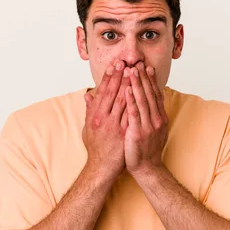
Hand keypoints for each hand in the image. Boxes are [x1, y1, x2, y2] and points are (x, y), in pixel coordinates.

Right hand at [82, 61, 130, 180]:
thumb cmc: (96, 147)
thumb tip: (87, 95)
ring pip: (123, 100)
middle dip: (120, 76)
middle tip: (125, 62)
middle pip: (113, 93)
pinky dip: (136, 101)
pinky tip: (141, 91)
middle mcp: (103, 119)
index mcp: (95, 116)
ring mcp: (115, 126)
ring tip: (134, 71)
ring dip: (129, 85)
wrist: (102, 167)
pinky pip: (132, 113)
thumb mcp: (87, 128)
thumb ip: (89, 110)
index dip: (109, 77)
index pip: (102, 92)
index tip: (114, 65)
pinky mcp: (125, 132)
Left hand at [124, 62, 168, 175]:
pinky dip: (131, 99)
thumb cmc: (146, 150)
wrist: (147, 168)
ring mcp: (148, 126)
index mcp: (159, 118)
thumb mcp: (152, 130)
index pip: (155, 95)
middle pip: (149, 94)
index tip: (147, 67)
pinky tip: (127, 89)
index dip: (151, 81)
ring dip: (136, 84)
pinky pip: (134, 112)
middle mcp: (156, 119)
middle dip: (143, 78)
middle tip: (138, 63)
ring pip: (142, 100)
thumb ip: (150, 115)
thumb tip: (149, 103)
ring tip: (131, 70)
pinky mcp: (138, 132)